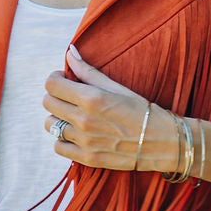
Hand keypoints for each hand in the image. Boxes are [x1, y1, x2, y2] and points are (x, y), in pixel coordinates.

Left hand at [43, 45, 171, 171]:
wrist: (163, 142)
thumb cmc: (142, 110)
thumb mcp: (117, 87)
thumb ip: (88, 71)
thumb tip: (70, 52)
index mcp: (91, 98)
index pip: (52, 84)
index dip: (56, 79)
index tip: (65, 80)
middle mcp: (84, 119)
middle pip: (48, 103)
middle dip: (56, 96)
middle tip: (70, 97)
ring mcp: (84, 141)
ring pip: (50, 125)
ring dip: (58, 118)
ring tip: (73, 116)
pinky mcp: (87, 158)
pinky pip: (58, 146)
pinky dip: (62, 139)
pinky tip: (75, 134)